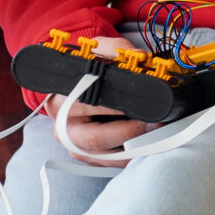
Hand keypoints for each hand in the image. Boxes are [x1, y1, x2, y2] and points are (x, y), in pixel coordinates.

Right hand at [50, 35, 149, 154]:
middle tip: (151, 123)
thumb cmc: (90, 69)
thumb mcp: (100, 51)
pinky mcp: (88, 158)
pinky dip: (130, 156)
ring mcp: (75, 146)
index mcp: (60, 101)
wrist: (82, 85)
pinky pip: (110, 165)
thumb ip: (118, 49)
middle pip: (94, 140)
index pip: (86, 108)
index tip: (137, 107)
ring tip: (154, 134)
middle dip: (127, 133)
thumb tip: (139, 57)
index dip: (114, 110)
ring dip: (133, 149)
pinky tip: (145, 144)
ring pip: (104, 158)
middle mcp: (63, 128)